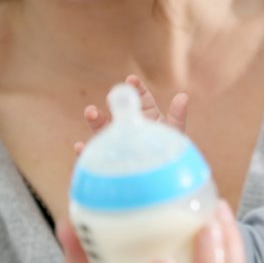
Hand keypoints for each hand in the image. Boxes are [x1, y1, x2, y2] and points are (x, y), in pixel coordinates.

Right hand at [74, 74, 188, 153]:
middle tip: (111, 96)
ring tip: (90, 112)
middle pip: (119, 112)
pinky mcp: (110, 162)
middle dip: (113, 103)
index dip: (136, 88)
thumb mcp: (175, 135)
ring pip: (103, 130)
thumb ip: (177, 117)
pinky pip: (96, 157)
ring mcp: (119, 144)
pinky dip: (86, 152)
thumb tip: (183, 96)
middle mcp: (131, 128)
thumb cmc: (171, 157)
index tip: (131, 79)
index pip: (141, 98)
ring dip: (95, 120)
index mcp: (148, 117)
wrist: (164, 183)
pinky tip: (80, 147)